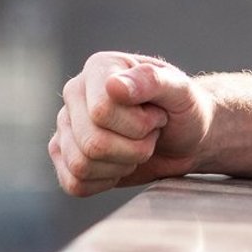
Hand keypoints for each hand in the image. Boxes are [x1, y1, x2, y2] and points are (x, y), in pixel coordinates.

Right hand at [50, 52, 211, 196]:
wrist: (187, 138)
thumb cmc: (184, 110)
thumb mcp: (182, 91)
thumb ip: (152, 82)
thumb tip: (114, 86)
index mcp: (100, 68)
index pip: (102, 111)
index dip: (139, 124)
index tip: (158, 114)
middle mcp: (75, 93)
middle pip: (92, 142)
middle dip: (135, 148)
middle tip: (151, 134)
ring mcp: (66, 125)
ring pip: (81, 164)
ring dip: (122, 165)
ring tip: (137, 147)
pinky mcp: (65, 156)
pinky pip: (74, 183)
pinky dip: (105, 182)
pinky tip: (121, 165)